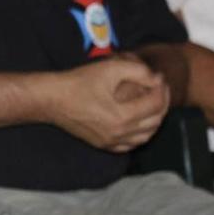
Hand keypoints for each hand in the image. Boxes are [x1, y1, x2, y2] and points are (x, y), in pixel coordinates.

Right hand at [48, 55, 168, 152]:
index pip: (156, 104)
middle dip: (162, 102)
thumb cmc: (78, 82)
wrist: (51, 99)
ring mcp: (110, 141)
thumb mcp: (111, 68)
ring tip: (152, 104)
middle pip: (155, 121)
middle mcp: (119, 133)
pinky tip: (138, 123)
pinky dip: (140, 135)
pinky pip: (130, 145)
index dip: (162, 88)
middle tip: (159, 88)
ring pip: (146, 136)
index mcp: (122, 116)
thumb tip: (156, 80)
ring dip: (154, 120)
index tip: (158, 77)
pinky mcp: (102, 144)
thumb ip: (140, 71)